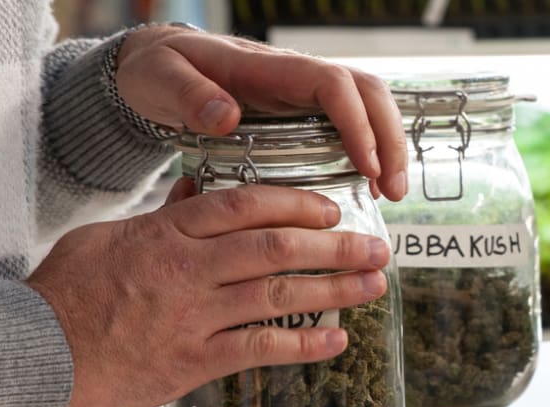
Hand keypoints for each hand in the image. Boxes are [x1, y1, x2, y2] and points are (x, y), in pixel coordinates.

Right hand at [27, 179, 391, 406]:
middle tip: (375, 246)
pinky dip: (303, 345)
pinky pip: (260, 349)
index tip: (331, 208)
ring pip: (277, 295)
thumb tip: (200, 192)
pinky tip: (337, 340)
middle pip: (275, 248)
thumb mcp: (110, 237)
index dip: (296, 204)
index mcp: (168, 233)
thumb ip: (165, 216)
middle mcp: (186, 270)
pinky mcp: (193, 361)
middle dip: (334, 246)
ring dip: (333, 290)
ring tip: (372, 286)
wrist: (33, 354)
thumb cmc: (68, 294)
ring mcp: (192, 316)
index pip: (245, 206)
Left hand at [113, 25, 407, 200]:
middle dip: (391, 140)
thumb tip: (227, 116)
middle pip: (370, 94)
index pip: (335, 86)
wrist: (156, 67)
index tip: (367, 166)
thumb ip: (188, 95)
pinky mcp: (305, 113)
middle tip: (392, 191)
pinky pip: (354, 125)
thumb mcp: (159, 78)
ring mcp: (306, 95)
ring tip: (390, 195)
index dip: (358, 124)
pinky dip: (371, 153)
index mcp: (272, 68)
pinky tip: (369, 188)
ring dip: (389, 148)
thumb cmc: (159, 70)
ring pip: (370, 108)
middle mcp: (300, 77)